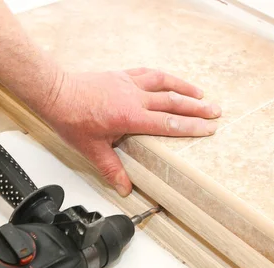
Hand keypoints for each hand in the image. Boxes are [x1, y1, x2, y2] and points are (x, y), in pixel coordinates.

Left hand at [39, 68, 220, 195]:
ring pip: (164, 84)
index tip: (209, 128)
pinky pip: (148, 73)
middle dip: (197, 108)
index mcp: (130, 117)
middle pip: (173, 103)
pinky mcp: (122, 75)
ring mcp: (129, 84)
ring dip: (185, 89)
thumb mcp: (92, 149)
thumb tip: (124, 188)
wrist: (56, 93)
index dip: (191, 126)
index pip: (168, 124)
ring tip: (201, 94)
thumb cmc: (72, 119)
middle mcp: (134, 97)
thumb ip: (111, 168)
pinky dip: (164, 77)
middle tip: (216, 112)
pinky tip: (171, 80)